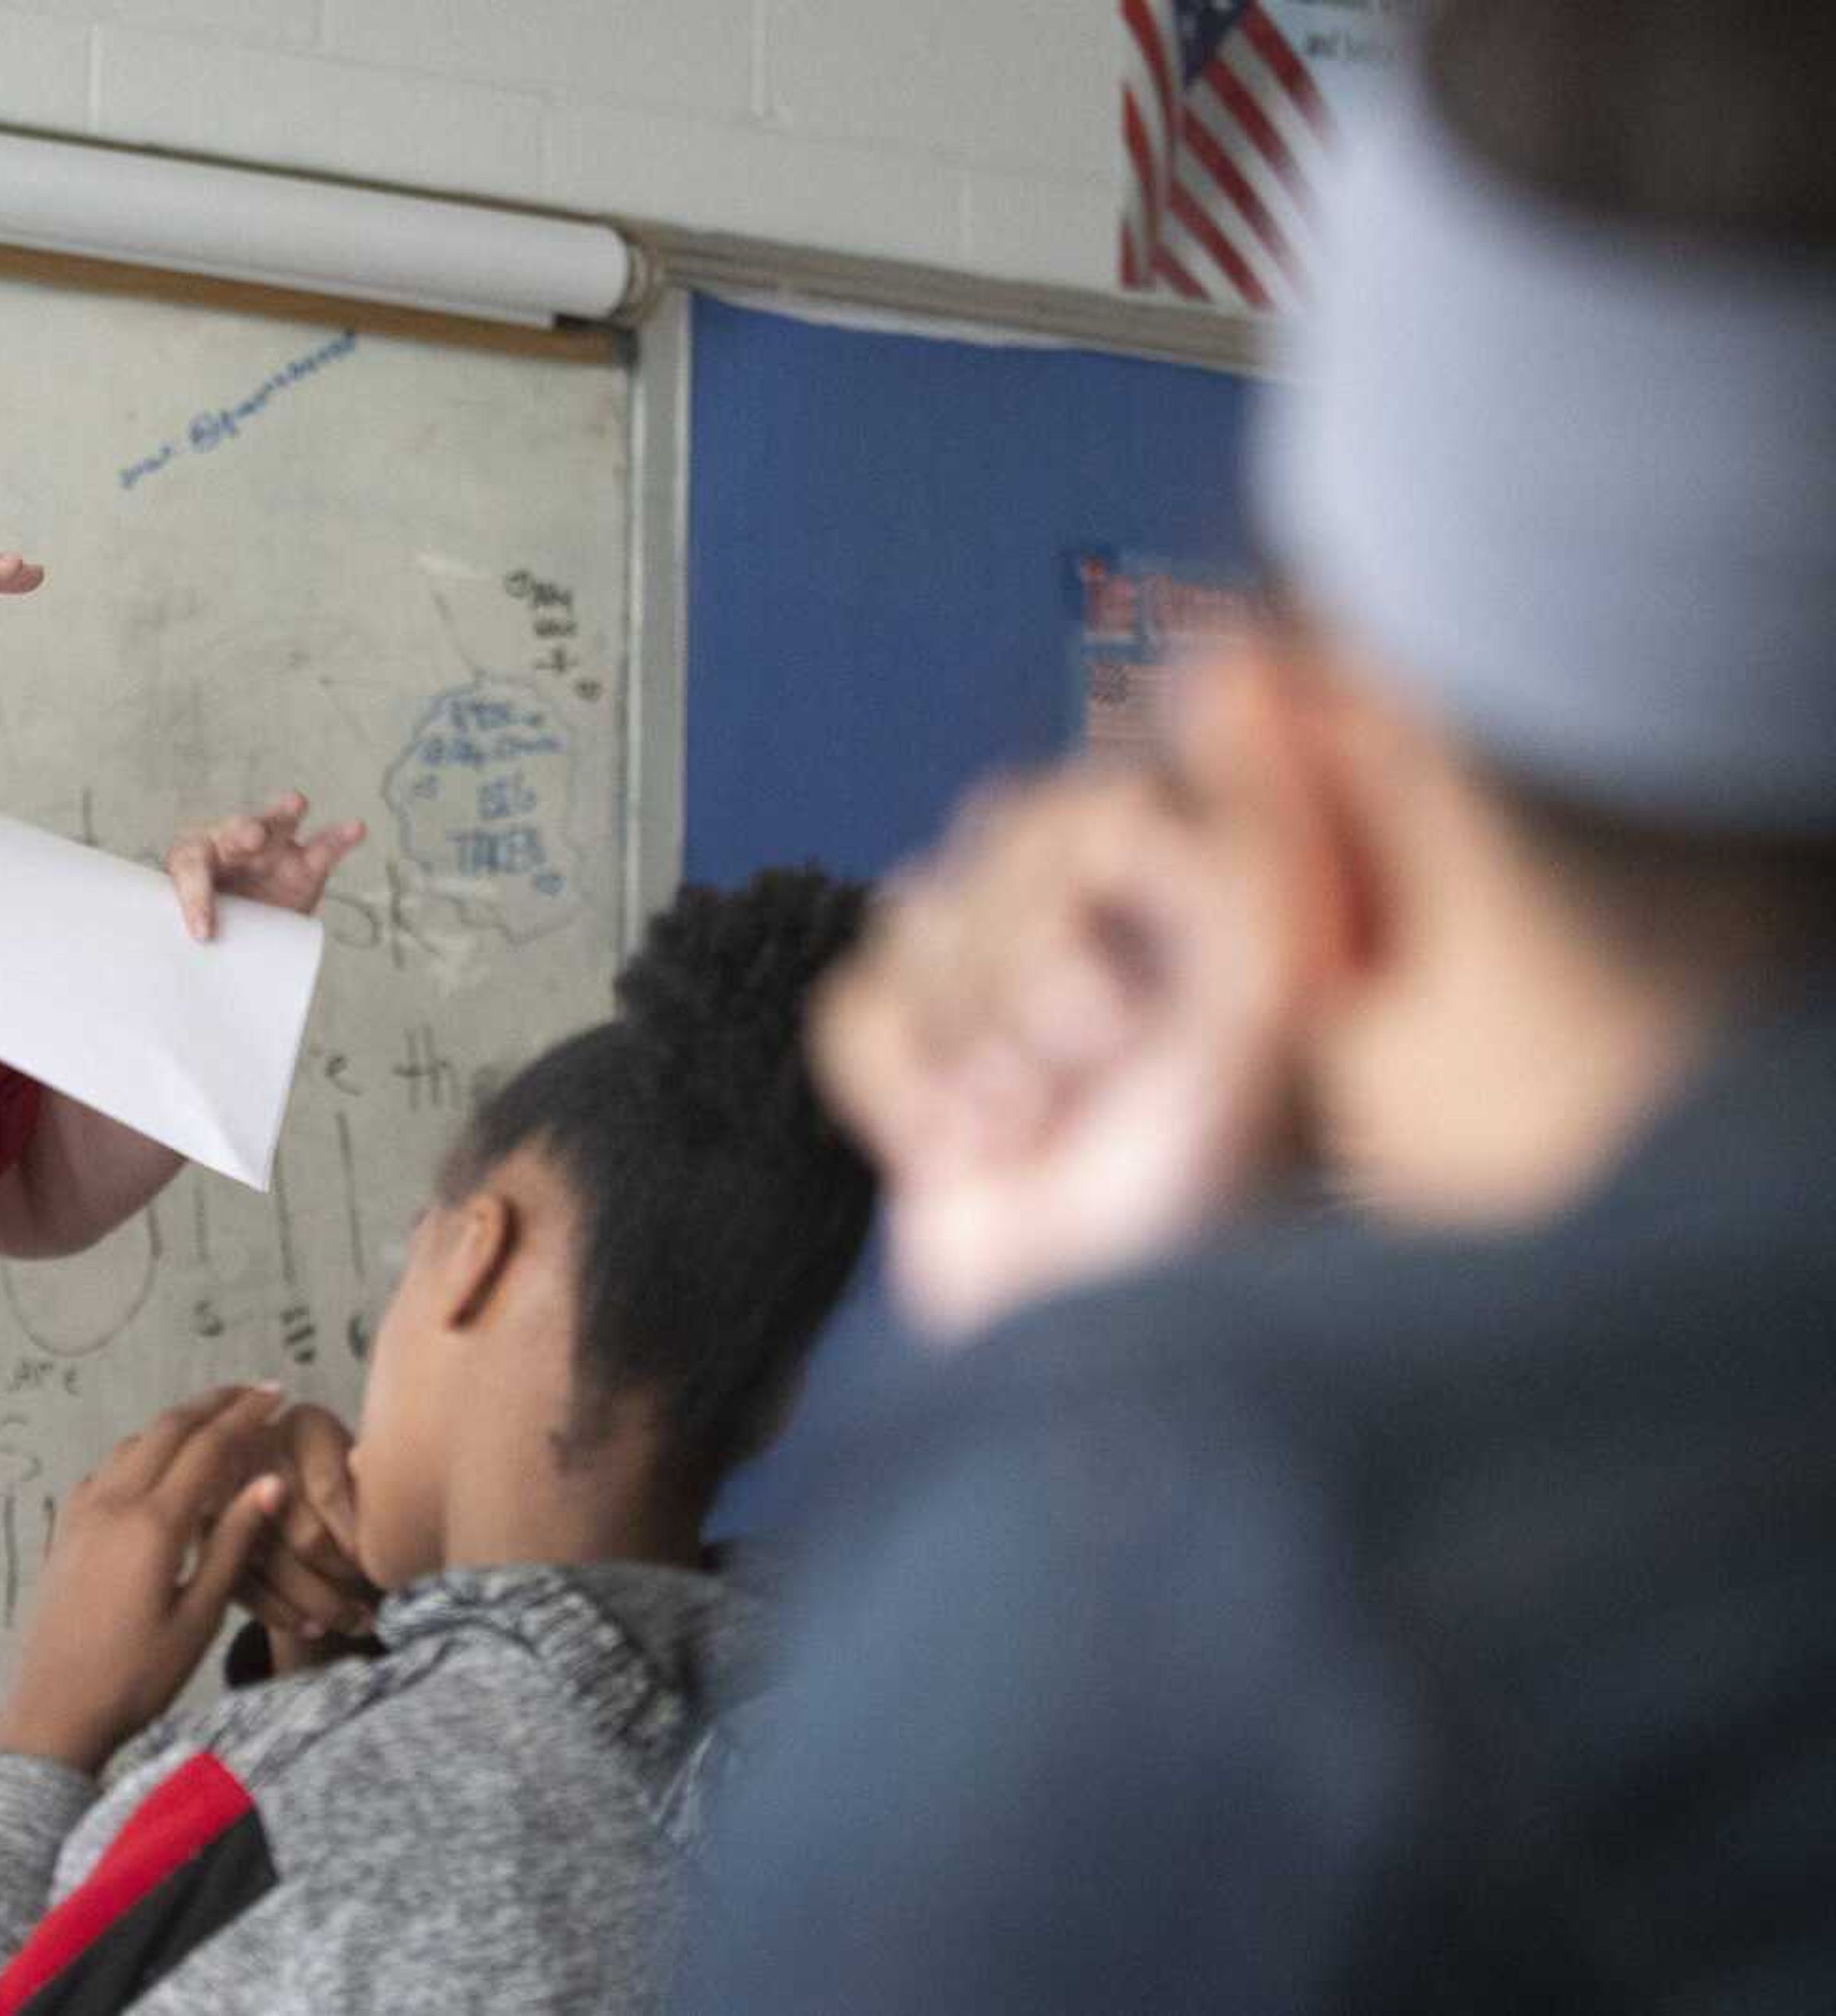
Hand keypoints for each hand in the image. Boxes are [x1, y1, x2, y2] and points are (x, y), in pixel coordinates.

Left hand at [0, 1387, 289, 1774]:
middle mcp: (112, 1504)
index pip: (207, 1448)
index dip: (245, 1415)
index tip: (277, 1393)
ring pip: (133, 1444)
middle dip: (213, 1403)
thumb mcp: (199, 1618)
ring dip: (176, 1424)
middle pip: (167, 1430)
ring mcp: (81, 1514)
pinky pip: (106, 1470)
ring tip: (213, 1423)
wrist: (54, 1713)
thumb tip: (271, 1481)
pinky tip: (155, 1468)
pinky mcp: (65, 1531)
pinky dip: (141, 1451)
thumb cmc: (137, 1677)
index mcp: (153, 1525)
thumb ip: (233, 1544)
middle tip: (254, 1392)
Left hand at [165, 792, 365, 940]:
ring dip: (285, 813)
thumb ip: (186, 932)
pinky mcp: (306, 867)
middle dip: (245, 832)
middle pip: (237, 830)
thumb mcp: (183, 924)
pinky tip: (355, 828)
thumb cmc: (200, 917)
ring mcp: (274, 850)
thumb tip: (198, 954)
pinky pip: (325, 848)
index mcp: (194, 854)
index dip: (196, 898)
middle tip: (252, 838)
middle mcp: (233, 843)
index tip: (203, 933)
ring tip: (294, 803)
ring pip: (279, 824)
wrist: (234, 926)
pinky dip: (340, 838)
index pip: (191, 868)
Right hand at [233, 1404, 379, 1652]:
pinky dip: (285, 1614)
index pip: (329, 1492)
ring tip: (357, 1622)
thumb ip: (373, 1479)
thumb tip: (361, 1464)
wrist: (318, 1506)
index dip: (359, 1540)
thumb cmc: (359, 1494)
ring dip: (320, 1604)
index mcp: (307, 1424)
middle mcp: (259, 1449)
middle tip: (370, 1600)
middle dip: (342, 1576)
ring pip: (276, 1566)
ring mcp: (227, 1495)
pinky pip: (247, 1588)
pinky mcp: (210, 1539)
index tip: (382, 1568)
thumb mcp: (374, 1478)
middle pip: (302, 1533)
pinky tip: (315, 1626)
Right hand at [811, 760, 1298, 1341]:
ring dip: (967, 1040)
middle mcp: (1117, 926)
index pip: (1091, 804)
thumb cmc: (1205, 1195)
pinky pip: (854, 1003)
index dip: (1089, 894)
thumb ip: (1255, 824)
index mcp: (1212, 899)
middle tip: (1082, 1073)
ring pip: (915, 917)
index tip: (1129, 1008)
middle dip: (1022, 978)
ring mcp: (1012, 989)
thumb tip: (1229, 658)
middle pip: (988, 850)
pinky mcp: (926, 1059)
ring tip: (1028, 1128)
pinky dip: (901, 1086)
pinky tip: (968, 1147)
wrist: (1095, 1344)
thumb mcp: (1264, 998)